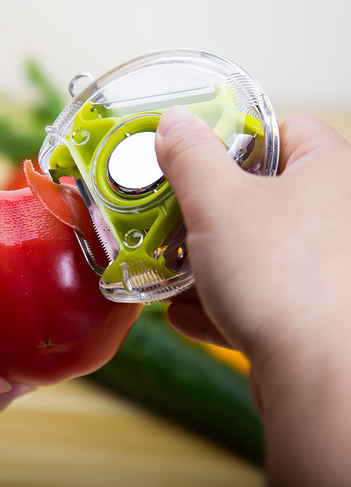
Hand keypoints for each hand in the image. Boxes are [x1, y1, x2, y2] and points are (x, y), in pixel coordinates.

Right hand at [155, 108, 350, 484]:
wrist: (318, 378)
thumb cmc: (282, 279)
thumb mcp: (217, 202)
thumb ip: (191, 157)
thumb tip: (174, 125)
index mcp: (328, 173)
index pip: (285, 131)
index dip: (237, 138)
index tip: (199, 155)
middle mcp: (333, 218)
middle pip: (260, 197)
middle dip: (209, 212)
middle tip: (174, 216)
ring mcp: (323, 268)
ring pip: (254, 251)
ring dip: (207, 263)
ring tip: (170, 270)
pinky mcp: (309, 311)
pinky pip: (258, 295)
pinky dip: (220, 301)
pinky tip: (186, 311)